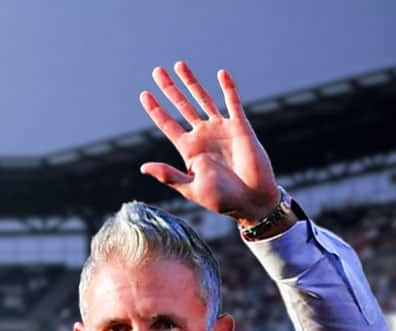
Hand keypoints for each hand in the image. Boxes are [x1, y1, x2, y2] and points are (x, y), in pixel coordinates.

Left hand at [138, 63, 279, 223]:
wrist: (252, 200)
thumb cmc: (221, 199)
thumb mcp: (191, 188)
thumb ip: (169, 175)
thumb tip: (143, 167)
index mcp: (188, 150)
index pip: (167, 125)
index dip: (156, 110)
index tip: (144, 94)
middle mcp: (202, 136)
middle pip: (182, 106)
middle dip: (169, 89)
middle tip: (157, 71)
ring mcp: (221, 129)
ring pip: (203, 99)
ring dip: (191, 82)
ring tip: (179, 65)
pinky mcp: (240, 127)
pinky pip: (233, 103)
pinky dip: (228, 88)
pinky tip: (220, 74)